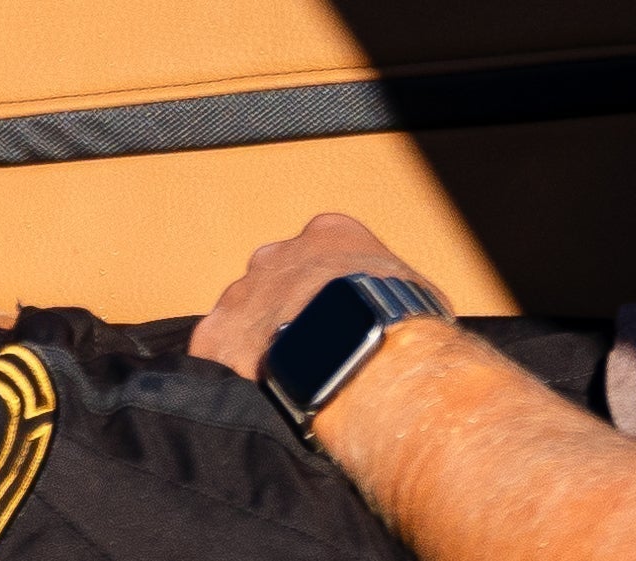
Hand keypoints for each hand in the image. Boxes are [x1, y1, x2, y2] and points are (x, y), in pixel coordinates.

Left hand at [191, 213, 437, 386]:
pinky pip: (217, 356)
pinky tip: (258, 399)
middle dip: (286, 314)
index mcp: (329, 235)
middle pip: (275, 283)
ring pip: (243, 318)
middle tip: (308, 355)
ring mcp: (243, 292)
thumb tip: (413, 328)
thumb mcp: (418, 298)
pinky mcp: (216, 334)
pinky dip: (232, 376)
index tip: (336, 322)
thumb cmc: (402, 325)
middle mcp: (278, 254)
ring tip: (285, 385)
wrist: (359, 350)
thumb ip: (399, 300)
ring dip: (258, 346)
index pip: (321, 256)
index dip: (327, 293)